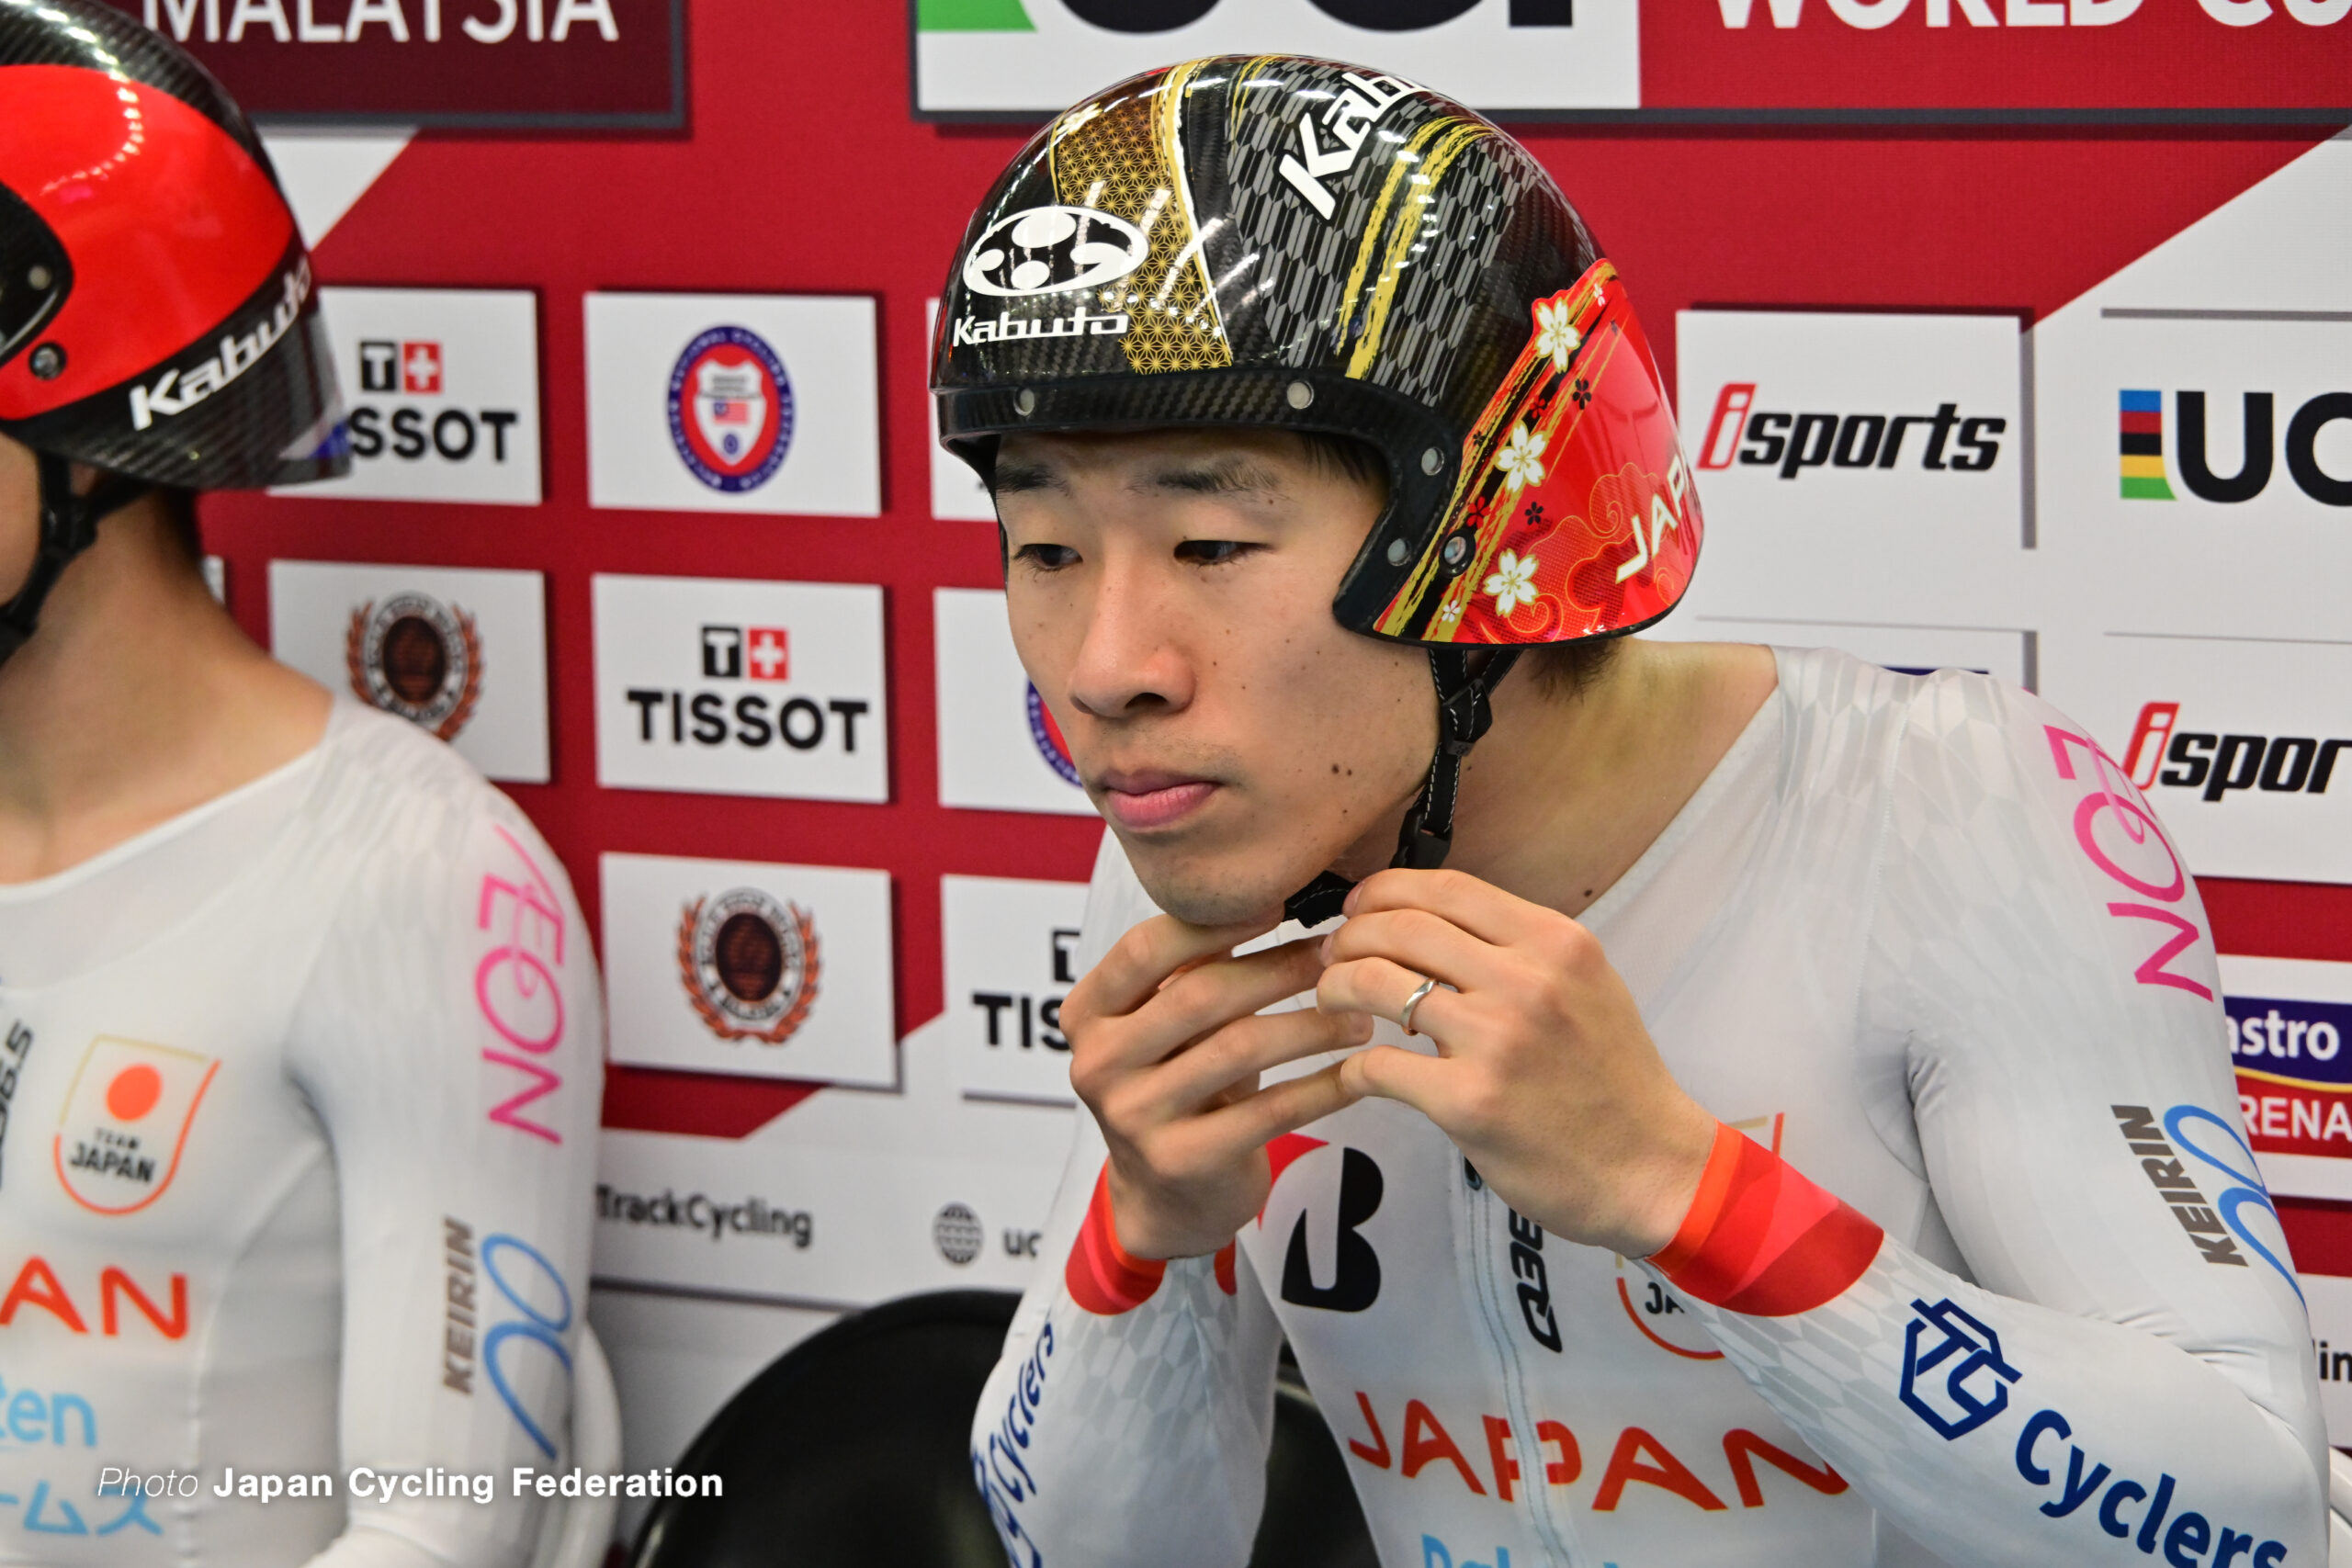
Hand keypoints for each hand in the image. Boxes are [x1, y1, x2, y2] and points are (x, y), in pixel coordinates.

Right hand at [1063, 914, 1372, 1259]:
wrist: (1166, 1198)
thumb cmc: (1178, 1086)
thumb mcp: (1166, 1028)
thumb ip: (1191, 972)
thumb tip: (1269, 895)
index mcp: (1085, 1015)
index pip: (1145, 949)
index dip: (1214, 922)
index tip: (1279, 904)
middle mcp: (1097, 1063)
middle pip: (1200, 995)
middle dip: (1279, 969)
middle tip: (1337, 956)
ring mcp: (1134, 1116)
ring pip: (1240, 1048)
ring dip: (1312, 1024)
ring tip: (1359, 1014)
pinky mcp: (1180, 1161)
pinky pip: (1268, 1110)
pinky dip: (1321, 1086)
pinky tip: (1358, 1072)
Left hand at [1316, 869, 1716, 1257]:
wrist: (1653, 1168)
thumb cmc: (1613, 1081)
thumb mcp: (1586, 986)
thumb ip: (1519, 949)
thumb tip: (1434, 923)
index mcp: (1555, 942)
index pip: (1446, 887)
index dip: (1384, 890)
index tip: (1359, 908)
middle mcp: (1526, 980)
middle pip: (1401, 926)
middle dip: (1350, 936)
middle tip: (1332, 958)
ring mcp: (1496, 1040)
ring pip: (1377, 983)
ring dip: (1336, 988)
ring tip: (1332, 1002)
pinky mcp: (1469, 1101)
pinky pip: (1377, 1066)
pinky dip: (1353, 1066)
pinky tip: (1357, 1072)